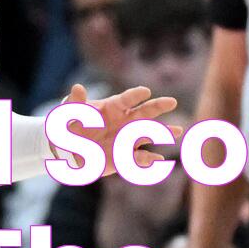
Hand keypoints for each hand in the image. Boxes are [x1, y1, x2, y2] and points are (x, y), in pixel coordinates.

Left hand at [58, 82, 178, 178]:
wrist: (69, 148)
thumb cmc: (71, 124)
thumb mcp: (70, 112)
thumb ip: (75, 101)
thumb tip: (77, 87)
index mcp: (112, 107)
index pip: (126, 99)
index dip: (135, 95)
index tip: (145, 92)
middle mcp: (124, 121)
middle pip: (144, 112)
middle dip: (158, 107)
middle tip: (172, 101)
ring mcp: (126, 139)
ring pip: (148, 134)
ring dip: (163, 132)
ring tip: (179, 131)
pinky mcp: (124, 157)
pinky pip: (139, 158)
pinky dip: (149, 160)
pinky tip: (159, 160)